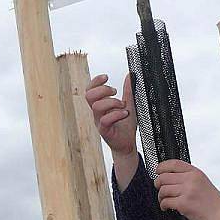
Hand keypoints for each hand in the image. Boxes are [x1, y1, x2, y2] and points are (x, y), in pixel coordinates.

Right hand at [85, 74, 138, 190]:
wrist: (127, 143)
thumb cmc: (125, 126)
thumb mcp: (129, 104)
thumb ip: (128, 91)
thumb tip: (130, 76)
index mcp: (100, 105)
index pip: (90, 90)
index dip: (95, 81)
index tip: (106, 77)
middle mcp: (97, 113)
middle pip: (89, 96)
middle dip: (102, 90)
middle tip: (115, 92)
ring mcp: (99, 122)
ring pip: (97, 107)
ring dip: (111, 102)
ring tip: (122, 105)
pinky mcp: (105, 131)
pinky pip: (105, 120)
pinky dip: (116, 114)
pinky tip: (125, 113)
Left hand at [155, 160, 219, 219]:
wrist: (219, 216)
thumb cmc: (212, 202)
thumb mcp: (202, 182)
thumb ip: (188, 177)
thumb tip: (169, 176)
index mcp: (195, 173)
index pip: (174, 164)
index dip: (162, 167)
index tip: (158, 171)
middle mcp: (191, 180)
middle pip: (164, 177)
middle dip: (158, 184)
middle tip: (159, 189)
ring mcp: (187, 191)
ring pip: (163, 190)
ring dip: (161, 196)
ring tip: (164, 200)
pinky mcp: (183, 204)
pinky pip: (166, 202)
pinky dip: (163, 205)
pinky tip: (166, 207)